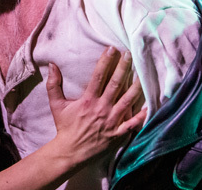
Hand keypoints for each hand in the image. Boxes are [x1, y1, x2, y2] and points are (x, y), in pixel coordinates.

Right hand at [46, 47, 146, 166]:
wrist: (70, 152)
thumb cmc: (65, 127)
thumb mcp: (56, 104)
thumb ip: (53, 84)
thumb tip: (52, 65)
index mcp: (88, 100)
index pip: (98, 76)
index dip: (105, 61)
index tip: (111, 49)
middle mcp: (102, 108)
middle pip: (115, 84)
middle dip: (123, 68)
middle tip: (129, 54)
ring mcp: (111, 121)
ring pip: (127, 100)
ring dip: (136, 87)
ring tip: (143, 74)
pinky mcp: (118, 133)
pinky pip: (133, 123)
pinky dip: (142, 116)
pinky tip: (150, 106)